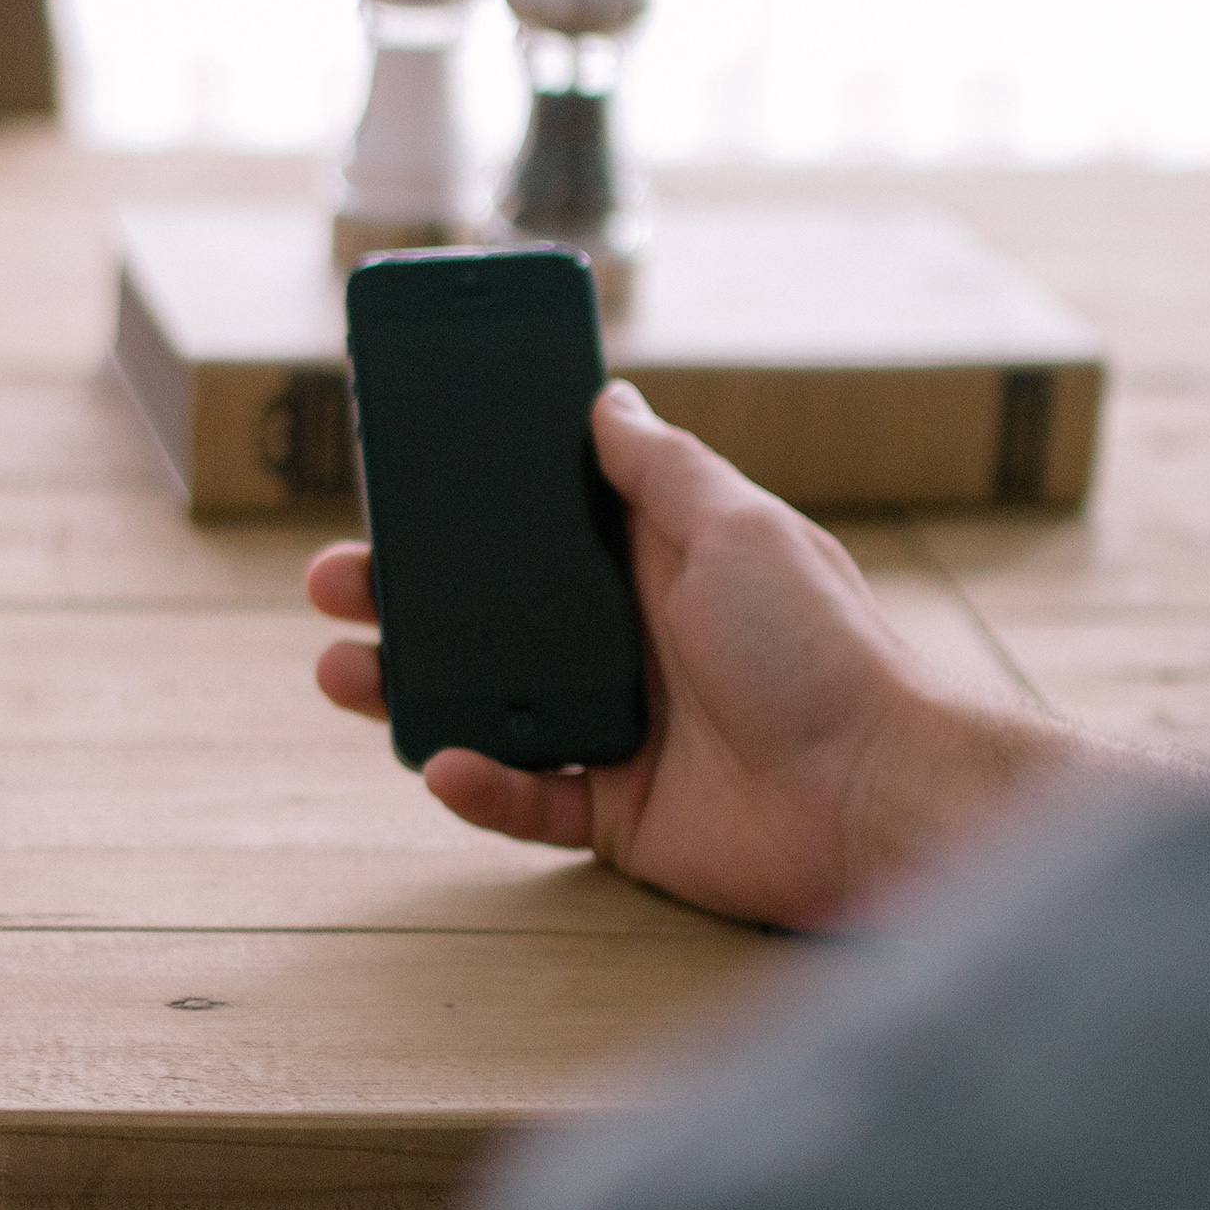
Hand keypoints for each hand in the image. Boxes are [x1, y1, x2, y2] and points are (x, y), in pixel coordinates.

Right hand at [309, 381, 1108, 929]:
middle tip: (334, 579)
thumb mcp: (739, 529)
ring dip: (408, 688)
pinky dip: (478, 787)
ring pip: (484, 705)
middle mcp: (625, 640)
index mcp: (651, 563)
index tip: (396, 481)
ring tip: (341, 670)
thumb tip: (605, 397)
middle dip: (401, 596)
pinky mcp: (615, 811)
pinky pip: (524, 800)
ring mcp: (616, 728)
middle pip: (488, 614)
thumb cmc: (825, 650)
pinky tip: (444, 764)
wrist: (875, 795)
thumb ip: (664, 468)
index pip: (536, 523)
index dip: (466, 504)